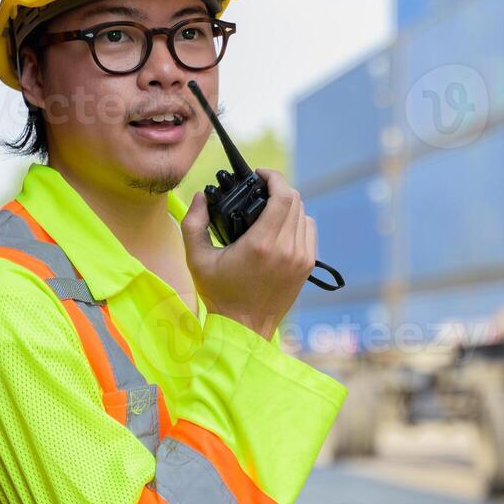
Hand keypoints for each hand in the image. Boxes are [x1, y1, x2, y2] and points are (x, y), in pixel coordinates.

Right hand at [181, 168, 315, 339]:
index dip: (274, 178)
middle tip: (260, 188)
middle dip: (278, 188)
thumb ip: (193, 222)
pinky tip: (281, 226)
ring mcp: (301, 259)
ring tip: (270, 207)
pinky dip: (298, 222)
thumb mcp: (196, 258)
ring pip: (304, 215)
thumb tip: (202, 195)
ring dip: (289, 205)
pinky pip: (309, 232)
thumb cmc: (219, 294)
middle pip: (296, 201)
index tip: (260, 174)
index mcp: (261, 245)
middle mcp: (287, 250)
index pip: (283, 197)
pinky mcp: (306, 267)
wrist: (244, 328)